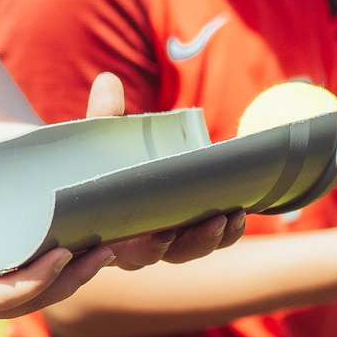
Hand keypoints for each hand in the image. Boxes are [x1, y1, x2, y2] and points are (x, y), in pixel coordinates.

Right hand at [0, 124, 113, 336]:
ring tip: (90, 255)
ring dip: (55, 285)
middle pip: (27, 305)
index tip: (69, 251)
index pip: (5, 294)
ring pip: (17, 308)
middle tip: (107, 250)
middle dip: (69, 279)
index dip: (43, 277)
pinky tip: (48, 266)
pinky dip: (28, 288)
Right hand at [85, 71, 244, 272]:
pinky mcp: (187, 227)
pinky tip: (238, 211)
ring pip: (190, 249)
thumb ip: (103, 116)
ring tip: (231, 214)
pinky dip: (225, 229)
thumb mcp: (97, 139)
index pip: (126, 252)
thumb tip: (108, 81)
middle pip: (166, 255)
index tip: (162, 236)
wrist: (111, 169)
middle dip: (193, 242)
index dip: (146, 248)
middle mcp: (135, 243)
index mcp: (107, 232)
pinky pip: (208, 238)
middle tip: (212, 223)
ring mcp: (164, 238)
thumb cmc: (98, 160)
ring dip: (214, 237)